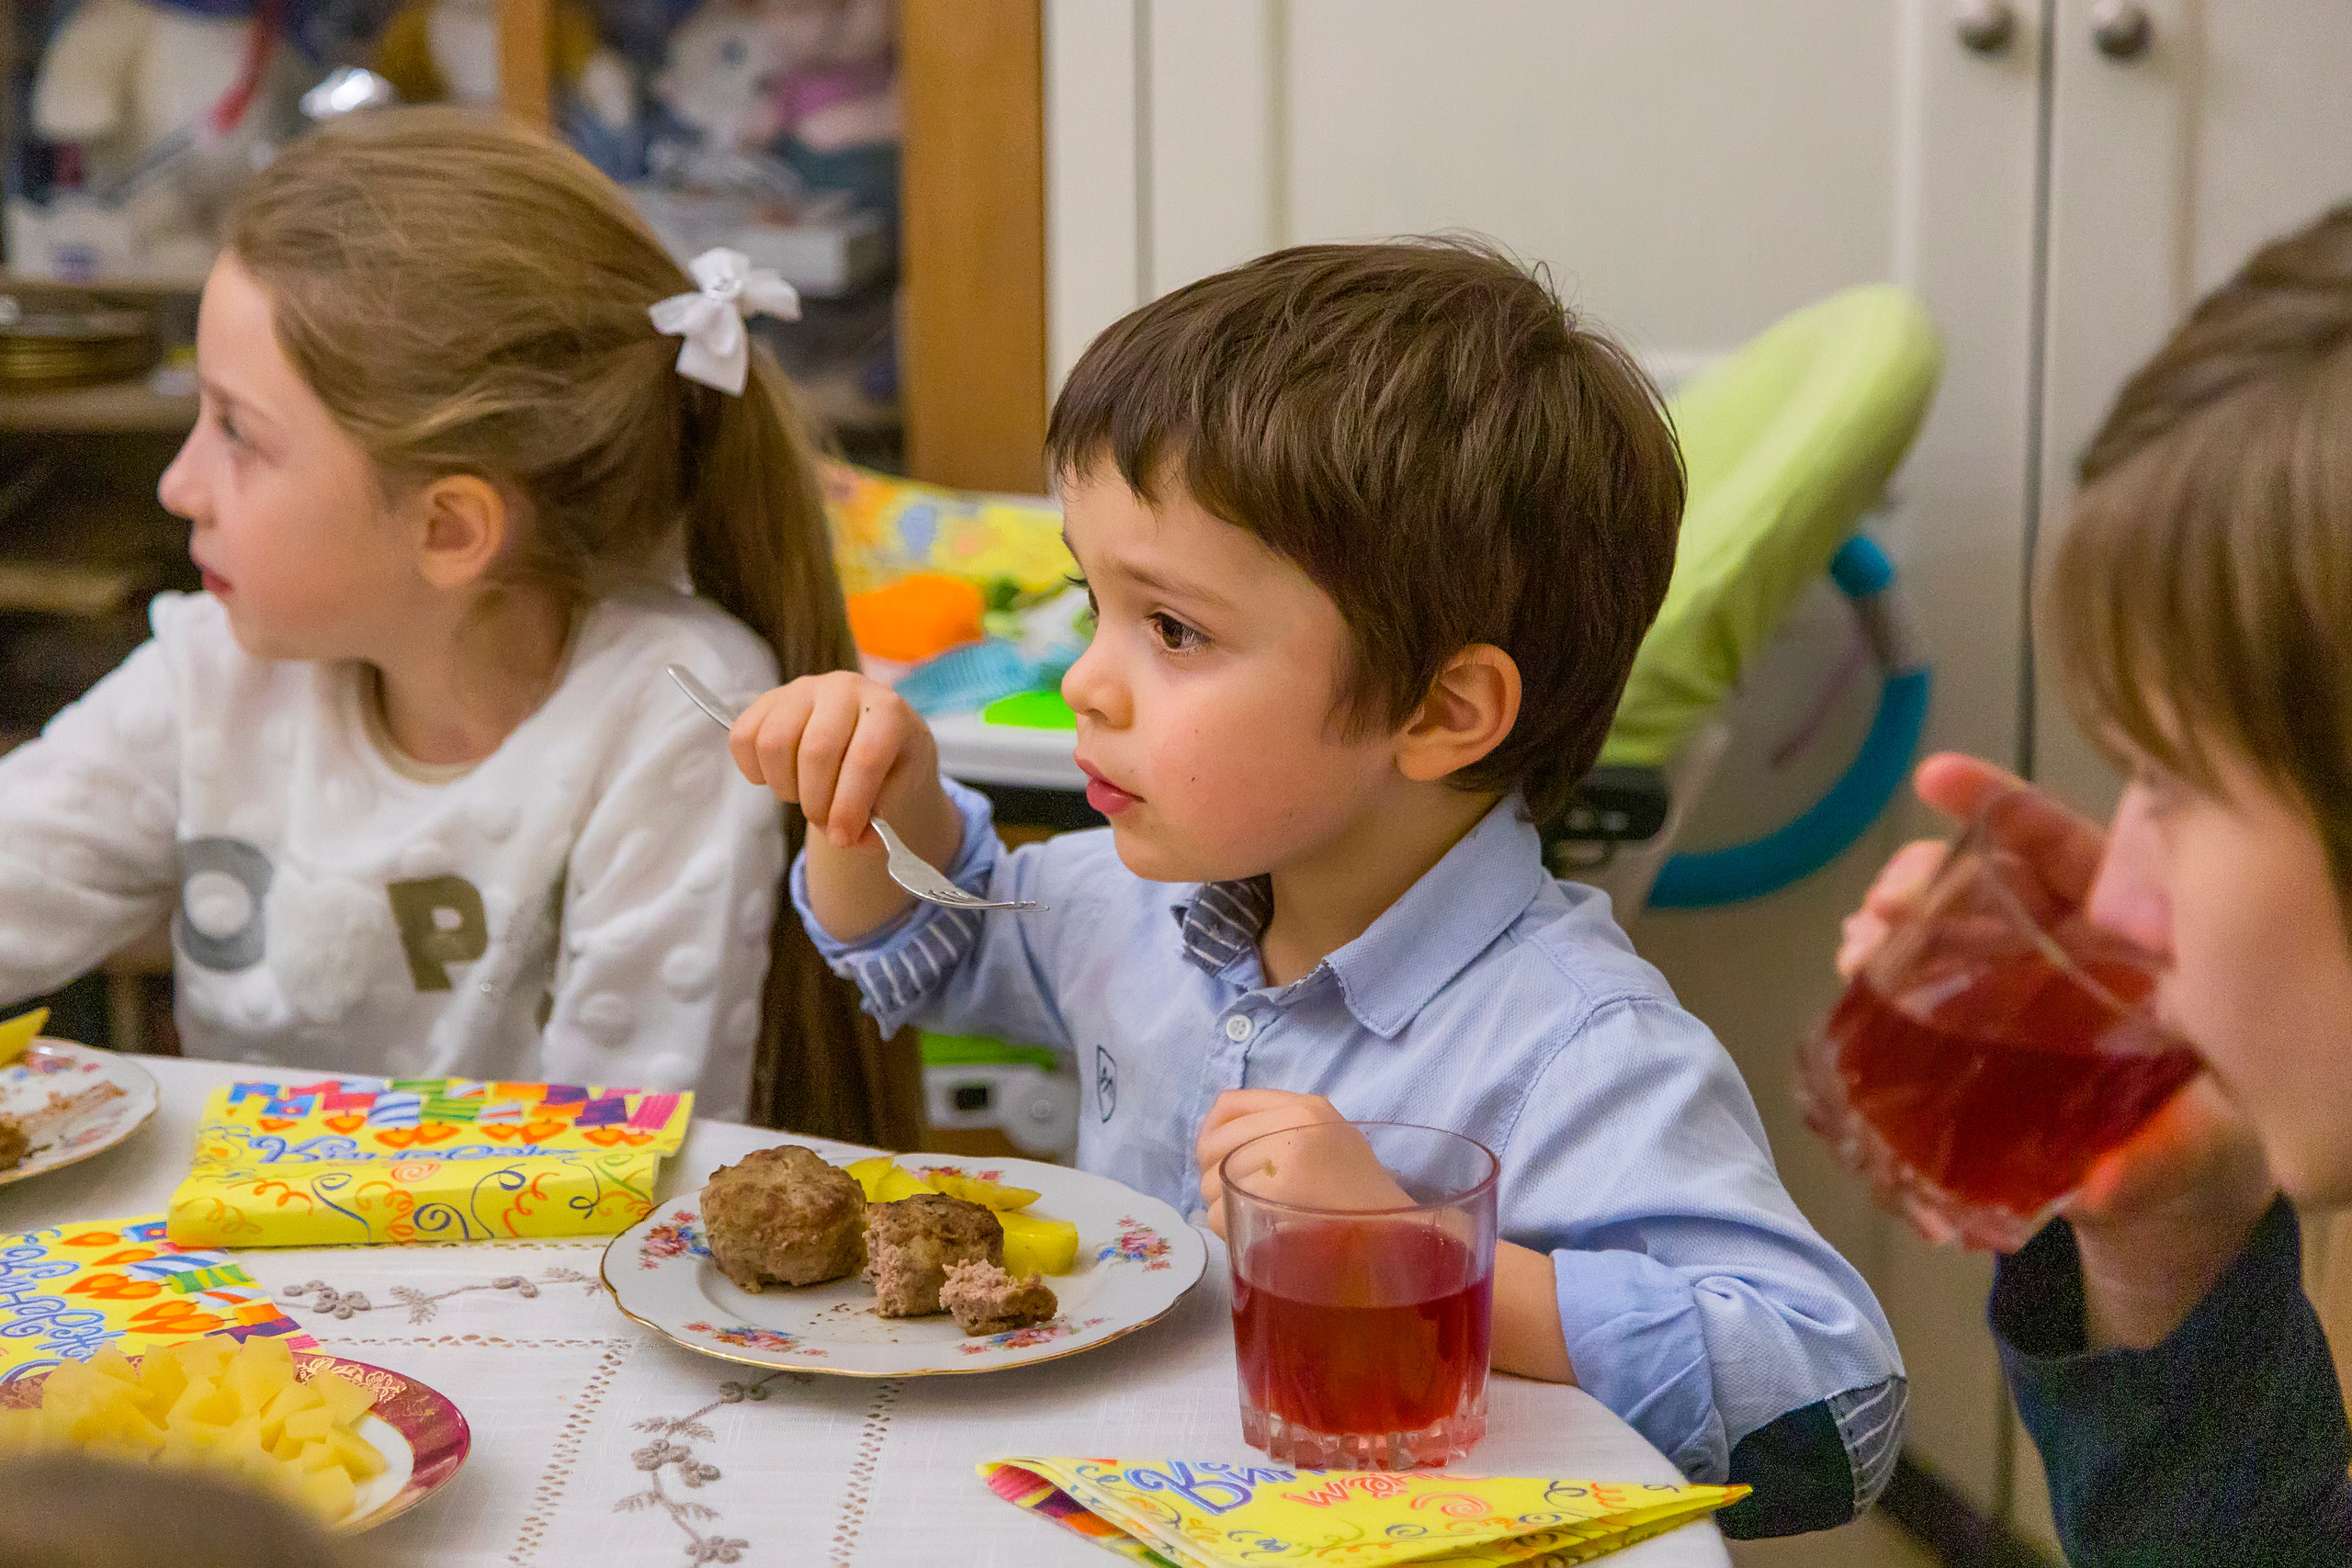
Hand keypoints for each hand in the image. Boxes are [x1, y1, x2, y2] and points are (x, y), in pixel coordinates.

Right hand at [728, 672, 940, 849]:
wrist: (872, 734)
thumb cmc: (888, 764)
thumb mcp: (897, 793)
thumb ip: (875, 821)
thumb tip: (847, 840)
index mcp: (888, 711)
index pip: (864, 757)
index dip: (848, 805)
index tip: (841, 839)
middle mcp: (845, 688)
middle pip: (815, 751)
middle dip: (816, 802)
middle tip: (824, 823)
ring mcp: (804, 689)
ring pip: (774, 742)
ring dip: (784, 785)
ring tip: (804, 794)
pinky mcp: (770, 699)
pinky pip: (743, 736)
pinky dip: (753, 769)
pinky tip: (778, 778)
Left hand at [1193, 1090, 1406, 1237]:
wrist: (1397, 1234)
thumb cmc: (1361, 1194)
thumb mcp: (1329, 1137)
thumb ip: (1281, 1126)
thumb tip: (1217, 1140)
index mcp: (1306, 1105)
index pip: (1228, 1104)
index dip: (1213, 1134)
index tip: (1218, 1160)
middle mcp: (1295, 1123)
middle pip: (1214, 1146)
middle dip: (1214, 1176)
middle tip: (1235, 1197)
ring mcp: (1286, 1158)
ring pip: (1212, 1181)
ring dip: (1223, 1205)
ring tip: (1253, 1214)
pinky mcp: (1278, 1196)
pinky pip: (1221, 1212)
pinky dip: (1229, 1227)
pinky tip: (1255, 1231)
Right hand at [1836, 757, 2274, 1341]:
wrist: (2167, 1207)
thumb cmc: (2201, 1147)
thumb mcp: (2195, 1143)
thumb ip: (2155, 1157)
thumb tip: (2095, 1183)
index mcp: (2132, 946)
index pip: (2066, 852)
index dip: (2002, 808)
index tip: (1935, 778)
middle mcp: (2067, 951)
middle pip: (1986, 882)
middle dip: (1922, 876)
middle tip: (1883, 907)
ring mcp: (2014, 990)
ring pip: (1943, 926)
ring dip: (1889, 922)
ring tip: (1856, 944)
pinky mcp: (1973, 1034)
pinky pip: (1921, 988)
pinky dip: (1879, 974)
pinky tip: (1850, 972)